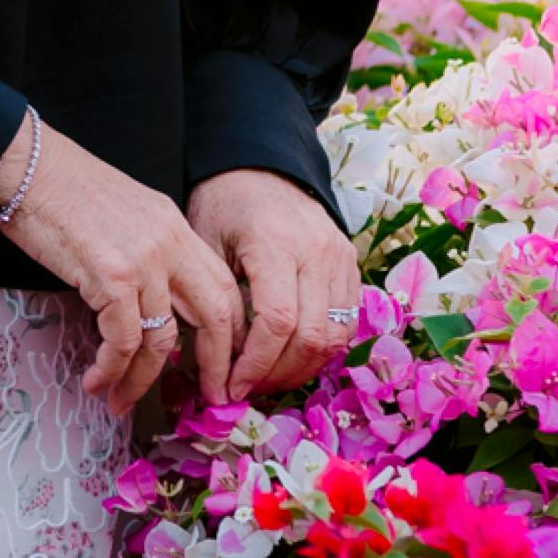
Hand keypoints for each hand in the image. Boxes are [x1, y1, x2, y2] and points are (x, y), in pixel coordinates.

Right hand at [0, 118, 241, 408]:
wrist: (24, 165)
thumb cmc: (58, 189)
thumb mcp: (122, 213)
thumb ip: (146, 251)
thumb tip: (148, 302)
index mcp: (175, 225)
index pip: (224, 287)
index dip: (231, 333)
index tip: (220, 363)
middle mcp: (169, 242)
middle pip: (216, 317)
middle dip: (214, 365)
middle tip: (206, 398)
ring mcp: (143, 259)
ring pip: (164, 339)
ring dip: (143, 380)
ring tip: (122, 400)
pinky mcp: (110, 275)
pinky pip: (123, 340)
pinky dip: (111, 368)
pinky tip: (96, 379)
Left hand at [186, 168, 361, 402]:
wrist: (261, 167)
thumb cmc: (223, 205)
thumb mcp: (205, 245)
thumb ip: (215, 301)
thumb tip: (215, 365)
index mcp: (274, 244)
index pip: (276, 321)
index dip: (255, 363)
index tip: (229, 386)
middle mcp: (317, 252)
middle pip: (310, 336)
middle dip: (276, 374)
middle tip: (245, 390)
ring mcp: (340, 258)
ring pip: (335, 336)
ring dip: (302, 369)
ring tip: (266, 381)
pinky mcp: (352, 264)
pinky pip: (347, 322)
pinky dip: (321, 349)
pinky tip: (290, 359)